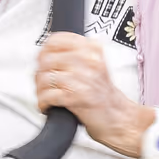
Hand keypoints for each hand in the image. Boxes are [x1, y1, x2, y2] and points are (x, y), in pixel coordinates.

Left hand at [36, 33, 154, 157]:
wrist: (119, 118)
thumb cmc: (103, 95)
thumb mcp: (94, 66)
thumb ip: (74, 56)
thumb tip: (45, 53)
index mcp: (92, 50)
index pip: (57, 40)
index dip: (44, 51)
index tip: (42, 60)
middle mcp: (89, 61)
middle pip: (47, 60)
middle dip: (39, 74)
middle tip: (41, 83)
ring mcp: (84, 79)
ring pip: (45, 78)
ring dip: (40, 90)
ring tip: (44, 96)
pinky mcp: (77, 97)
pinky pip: (49, 95)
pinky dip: (43, 102)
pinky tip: (47, 105)